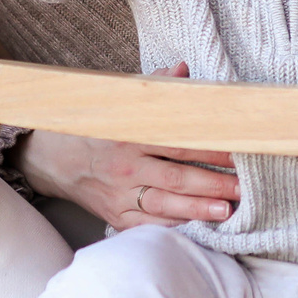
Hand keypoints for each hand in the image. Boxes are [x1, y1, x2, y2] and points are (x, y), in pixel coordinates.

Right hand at [18, 63, 240, 229]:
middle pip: (177, 177)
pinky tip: (198, 227)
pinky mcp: (116, 216)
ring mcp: (120, 195)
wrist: (53, 160)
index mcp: (131, 136)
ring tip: (227, 210)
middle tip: (245, 187)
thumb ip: (155, 88)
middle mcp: (126, 168)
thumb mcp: (120, 103)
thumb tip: (183, 69)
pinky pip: (148, 225)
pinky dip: (174, 226)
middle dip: (214, 183)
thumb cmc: (96, 128)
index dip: (210, 148)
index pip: (179, 143)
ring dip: (198, 208)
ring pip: (165, 205)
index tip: (239, 151)